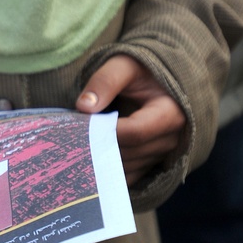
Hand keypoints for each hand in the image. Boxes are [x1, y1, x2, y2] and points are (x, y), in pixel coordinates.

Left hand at [76, 53, 185, 186]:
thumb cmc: (142, 71)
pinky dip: (106, 171)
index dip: (106, 131)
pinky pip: (127, 177)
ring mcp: (162, 155)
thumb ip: (106, 81)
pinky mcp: (150, 164)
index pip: (135, 132)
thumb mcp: (125, 65)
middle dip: (98, 145)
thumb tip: (84, 106)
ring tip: (77, 145)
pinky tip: (86, 160)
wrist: (160, 81)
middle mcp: (171, 139)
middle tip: (71, 137)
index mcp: (171, 113)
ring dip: (100, 159)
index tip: (81, 125)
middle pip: (128, 153)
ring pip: (126, 168)